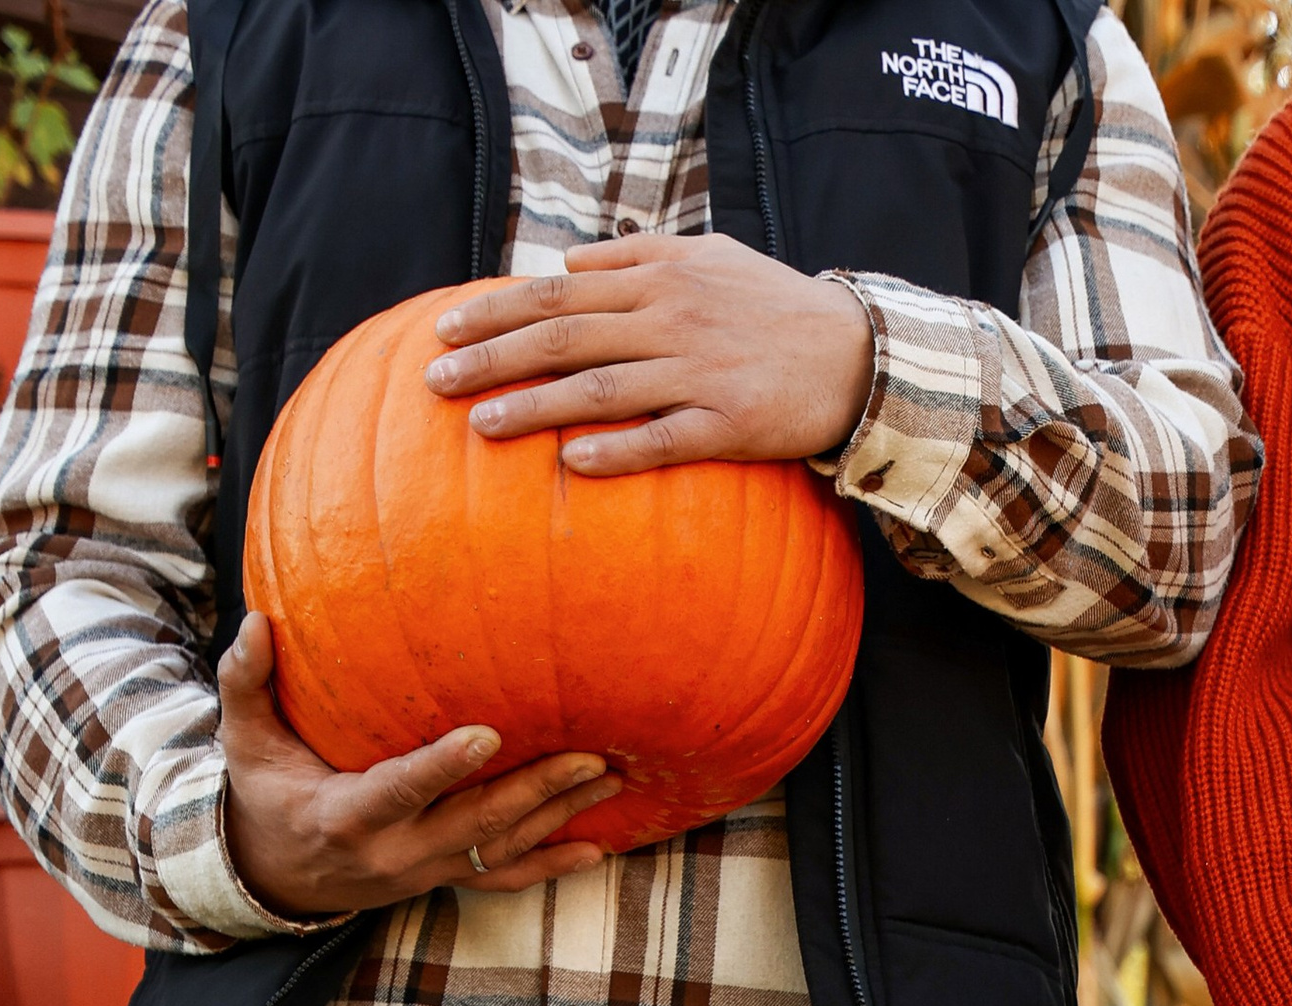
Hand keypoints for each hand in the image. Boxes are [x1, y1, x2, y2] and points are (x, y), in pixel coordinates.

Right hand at [217, 613, 611, 919]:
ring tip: (612, 779)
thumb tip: (255, 621)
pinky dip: (553, 867)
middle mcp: (396, 852)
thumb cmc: (266, 795)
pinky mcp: (445, 878)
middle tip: (592, 755)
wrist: (278, 878)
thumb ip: (245, 683)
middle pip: (477, 822)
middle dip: (538, 789)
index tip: (489, 734)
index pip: (401, 789)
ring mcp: (427, 870)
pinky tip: (598, 850)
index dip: (444, 766)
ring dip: (560, 817)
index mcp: (348, 816)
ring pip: (503, 847)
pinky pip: (505, 879)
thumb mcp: (245, 743)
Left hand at [424, 234, 875, 477]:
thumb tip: (568, 262)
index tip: (445, 328)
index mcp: (658, 277)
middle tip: (436, 381)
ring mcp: (698, 372)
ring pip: (601, 387)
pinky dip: (617, 450)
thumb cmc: (774, 307)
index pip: (559, 291)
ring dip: (535, 407)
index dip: (497, 309)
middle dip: (493, 357)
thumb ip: (635, 255)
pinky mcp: (729, 425)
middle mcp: (670, 319)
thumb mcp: (707, 257)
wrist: (855, 354)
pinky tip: (571, 463)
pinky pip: (663, 439)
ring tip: (480, 425)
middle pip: (564, 336)